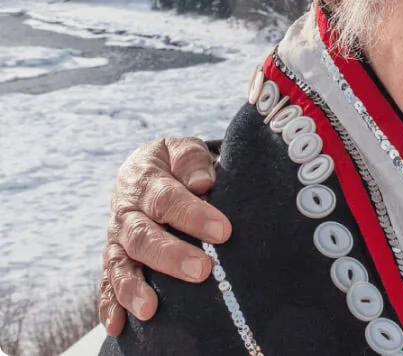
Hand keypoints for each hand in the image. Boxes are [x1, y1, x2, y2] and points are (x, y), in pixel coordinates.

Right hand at [97, 137, 231, 336]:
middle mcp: (126, 211)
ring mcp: (117, 238)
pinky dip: (109, 305)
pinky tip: (117, 326)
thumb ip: (192, 161)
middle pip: (142, 236)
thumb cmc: (177, 163)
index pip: (167, 198)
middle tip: (202, 270)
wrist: (148, 168)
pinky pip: (107, 282)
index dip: (193, 214)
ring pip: (120, 263)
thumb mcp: (183, 149)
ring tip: (151, 310)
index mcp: (144, 180)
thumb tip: (202, 183)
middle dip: (171, 255)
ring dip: (133, 287)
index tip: (223, 231)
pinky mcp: (115, 258)